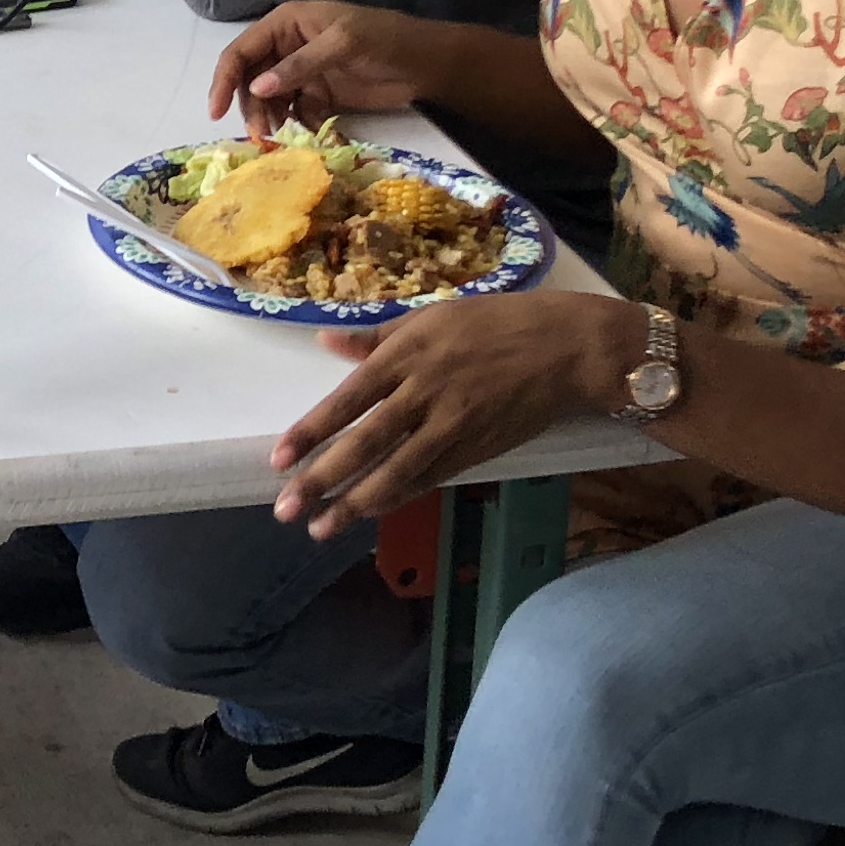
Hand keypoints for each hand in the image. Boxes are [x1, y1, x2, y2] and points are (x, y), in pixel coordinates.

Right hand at [209, 1, 455, 136]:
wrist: (428, 63)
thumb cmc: (386, 39)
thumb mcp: (342, 44)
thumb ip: (299, 66)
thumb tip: (256, 90)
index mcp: (286, 24)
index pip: (242, 51)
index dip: (225, 79)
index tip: (216, 112)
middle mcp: (288, 47)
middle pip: (251, 80)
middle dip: (250, 108)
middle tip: (261, 137)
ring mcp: (303, 72)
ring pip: (270, 101)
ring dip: (271, 121)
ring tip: (280, 142)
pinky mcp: (320, 95)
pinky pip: (295, 114)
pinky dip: (297, 128)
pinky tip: (307, 138)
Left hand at [269, 290, 636, 539]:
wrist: (566, 348)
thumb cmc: (495, 324)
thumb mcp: (430, 317)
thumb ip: (375, 337)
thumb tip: (324, 341)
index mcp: (404, 355)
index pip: (345, 401)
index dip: (310, 433)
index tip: (278, 460)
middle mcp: (421, 393)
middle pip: (362, 444)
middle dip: (320, 480)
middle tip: (286, 510)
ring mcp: (450, 425)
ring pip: (394, 471)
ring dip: (354, 503)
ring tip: (321, 527)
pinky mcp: (476, 449)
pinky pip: (429, 478)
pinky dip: (398, 496)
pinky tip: (371, 512)